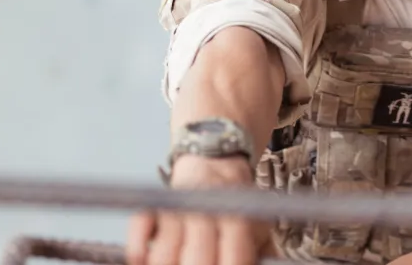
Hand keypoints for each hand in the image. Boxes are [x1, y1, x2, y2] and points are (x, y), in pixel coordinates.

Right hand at [126, 155, 273, 264]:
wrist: (214, 157)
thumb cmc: (235, 200)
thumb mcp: (258, 221)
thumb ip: (263, 250)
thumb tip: (273, 263)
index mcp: (236, 215)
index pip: (234, 258)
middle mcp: (205, 209)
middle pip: (198, 258)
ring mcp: (177, 205)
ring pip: (165, 252)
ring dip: (168, 263)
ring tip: (178, 264)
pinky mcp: (155, 203)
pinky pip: (140, 226)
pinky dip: (138, 248)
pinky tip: (144, 258)